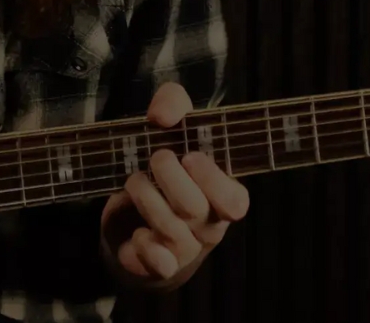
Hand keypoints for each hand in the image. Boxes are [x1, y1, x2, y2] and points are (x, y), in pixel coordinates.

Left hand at [99, 81, 250, 290]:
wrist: (137, 224)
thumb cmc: (165, 171)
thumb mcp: (171, 129)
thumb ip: (173, 105)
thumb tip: (163, 115)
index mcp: (222, 195)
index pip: (235, 200)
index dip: (213, 180)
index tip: (189, 156)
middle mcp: (209, 225)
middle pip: (195, 208)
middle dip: (169, 178)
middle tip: (155, 158)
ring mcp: (186, 249)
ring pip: (170, 229)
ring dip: (146, 198)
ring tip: (134, 182)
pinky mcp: (160, 265)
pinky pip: (159, 264)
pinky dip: (145, 247)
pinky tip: (138, 233)